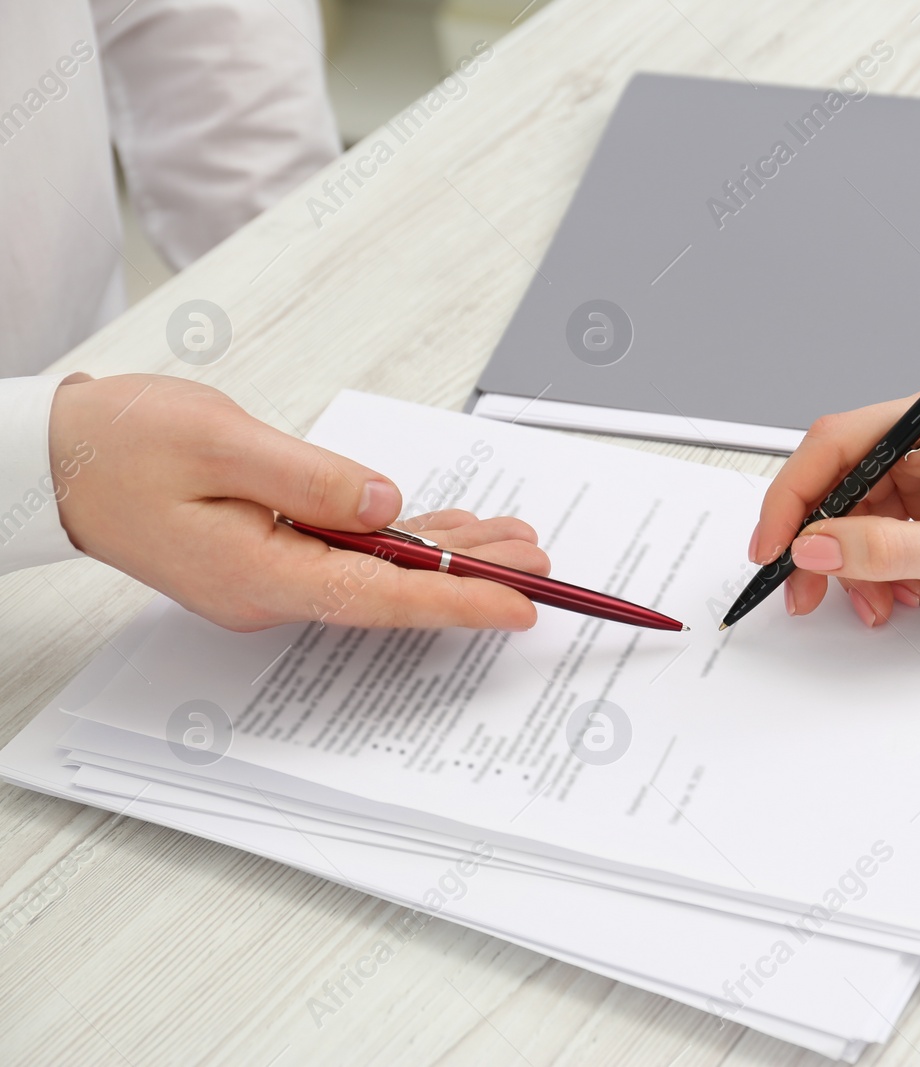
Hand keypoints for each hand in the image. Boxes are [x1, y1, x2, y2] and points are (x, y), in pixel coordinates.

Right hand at [48, 374, 547, 631]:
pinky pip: (354, 558)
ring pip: (381, 574)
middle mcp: (274, 590)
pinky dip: (406, 542)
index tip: (522, 604)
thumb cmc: (122, 446)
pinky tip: (451, 532)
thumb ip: (312, 478)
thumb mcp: (221, 442)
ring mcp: (274, 577)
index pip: (383, 596)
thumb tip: (386, 505)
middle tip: (544, 562)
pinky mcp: (274, 555)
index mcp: (262, 573)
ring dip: (449, 556)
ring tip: (519, 542)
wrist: (57, 461)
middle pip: (394, 591)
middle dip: (474, 576)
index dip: (460, 599)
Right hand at [749, 390, 919, 625]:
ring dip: (856, 562)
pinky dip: (884, 565)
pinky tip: (900, 594)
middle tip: (803, 593)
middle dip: (820, 540)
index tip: (771, 547)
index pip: (835, 442)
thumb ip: (880, 549)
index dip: (791, 496)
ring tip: (872, 604)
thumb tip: (810, 548)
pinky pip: (892, 526)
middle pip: (843, 477)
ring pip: (863, 510)